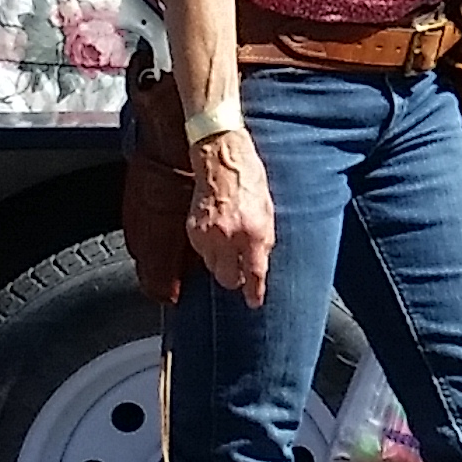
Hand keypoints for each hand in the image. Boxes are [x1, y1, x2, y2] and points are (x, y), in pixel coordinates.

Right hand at [185, 127, 273, 301]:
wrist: (221, 159)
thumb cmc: (249, 179)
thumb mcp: (268, 210)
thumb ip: (264, 240)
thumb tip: (260, 263)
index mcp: (254, 232)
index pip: (254, 274)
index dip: (253, 292)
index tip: (254, 301)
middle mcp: (229, 237)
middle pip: (227, 279)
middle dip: (234, 279)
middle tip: (240, 273)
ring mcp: (208, 234)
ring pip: (212, 268)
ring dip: (221, 264)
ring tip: (228, 249)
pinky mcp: (193, 229)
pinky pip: (200, 252)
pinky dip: (208, 250)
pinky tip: (216, 236)